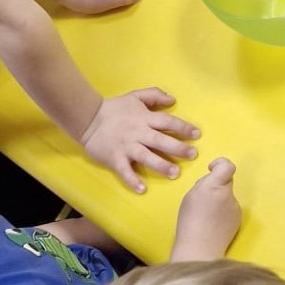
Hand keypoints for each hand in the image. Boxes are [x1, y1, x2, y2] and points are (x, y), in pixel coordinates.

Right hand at [82, 88, 199, 192]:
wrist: (87, 118)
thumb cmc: (114, 108)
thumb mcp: (135, 96)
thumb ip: (154, 95)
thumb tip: (173, 99)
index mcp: (144, 118)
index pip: (167, 122)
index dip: (183, 128)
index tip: (197, 134)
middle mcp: (138, 133)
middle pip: (161, 140)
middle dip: (178, 148)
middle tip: (193, 155)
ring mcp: (126, 147)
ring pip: (146, 156)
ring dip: (161, 165)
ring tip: (174, 173)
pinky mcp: (115, 158)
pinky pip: (124, 171)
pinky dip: (132, 180)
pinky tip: (142, 189)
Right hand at [171, 158, 241, 259]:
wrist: (199, 248)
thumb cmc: (190, 222)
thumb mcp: (191, 196)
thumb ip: (204, 184)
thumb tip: (213, 180)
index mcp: (214, 186)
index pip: (227, 166)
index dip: (220, 164)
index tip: (212, 168)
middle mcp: (228, 195)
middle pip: (226, 181)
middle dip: (216, 185)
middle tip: (202, 198)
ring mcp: (235, 208)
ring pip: (227, 196)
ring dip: (219, 200)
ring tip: (206, 215)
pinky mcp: (238, 220)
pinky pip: (230, 209)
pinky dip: (223, 212)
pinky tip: (212, 223)